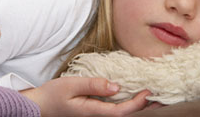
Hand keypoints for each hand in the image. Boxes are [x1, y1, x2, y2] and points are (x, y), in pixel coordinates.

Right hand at [21, 77, 150, 115]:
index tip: (149, 91)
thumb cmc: (52, 95)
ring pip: (120, 113)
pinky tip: (131, 96)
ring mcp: (94, 116)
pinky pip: (113, 109)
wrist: (38, 106)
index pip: (122, 111)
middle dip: (143, 106)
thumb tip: (116, 86)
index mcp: (92, 112)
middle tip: (161, 96)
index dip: (138, 103)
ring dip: (136, 105)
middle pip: (125, 115)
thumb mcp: (71, 85)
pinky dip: (125, 103)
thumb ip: (93, 85)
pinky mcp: (92, 112)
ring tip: (151, 96)